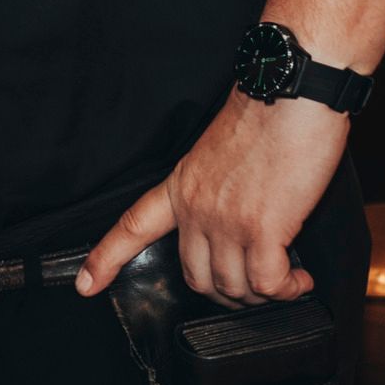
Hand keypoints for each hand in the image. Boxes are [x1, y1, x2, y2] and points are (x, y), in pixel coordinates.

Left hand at [74, 91, 350, 306]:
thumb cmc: (267, 116)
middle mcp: (196, 207)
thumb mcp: (218, 152)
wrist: (293, 92)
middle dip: (227, 293)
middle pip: (196, 277)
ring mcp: (226, 220)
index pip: (133, 227)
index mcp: (181, 186)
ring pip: (233, 287)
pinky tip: (299, 281)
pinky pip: (267, 284)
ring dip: (262, 293)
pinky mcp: (263, 229)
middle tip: (255, 286)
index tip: (85, 286)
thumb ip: (214, 189)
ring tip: (284, 281)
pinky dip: (286, 290)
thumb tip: (235, 221)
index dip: (105, 260)